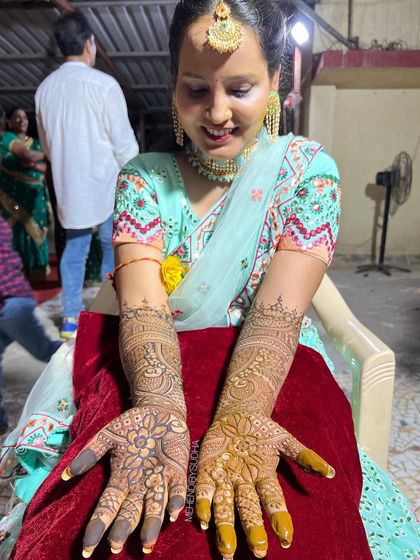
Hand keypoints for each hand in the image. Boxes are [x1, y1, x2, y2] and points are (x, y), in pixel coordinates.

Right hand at [61, 406, 189, 556]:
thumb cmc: (133, 425)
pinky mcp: (177, 471)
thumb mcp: (108, 435)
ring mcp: (159, 480)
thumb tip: (66, 474)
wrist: (159, 411)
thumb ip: (90, 453)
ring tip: (147, 542)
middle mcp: (139, 485)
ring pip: (154, 506)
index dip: (97, 526)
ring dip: (151, 524)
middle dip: (122, 529)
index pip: (106, 507)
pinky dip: (175, 500)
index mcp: (121, 479)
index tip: (87, 547)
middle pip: (129, 512)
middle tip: (115, 546)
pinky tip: (173, 513)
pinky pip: (177, 489)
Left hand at [195, 409, 334, 558]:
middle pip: (249, 509)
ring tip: (227, 550)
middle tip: (259, 552)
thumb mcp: (283, 439)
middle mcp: (244, 483)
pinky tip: (203, 520)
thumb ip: (303, 456)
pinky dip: (204, 504)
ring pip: (225, 506)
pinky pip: (204, 490)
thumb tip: (329, 473)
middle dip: (253, 529)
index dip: (279, 518)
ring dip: (225, 527)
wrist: (237, 415)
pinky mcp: (206, 471)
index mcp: (264, 476)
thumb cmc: (263, 430)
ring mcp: (225, 478)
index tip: (286, 538)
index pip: (273, 500)